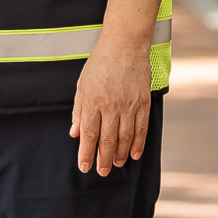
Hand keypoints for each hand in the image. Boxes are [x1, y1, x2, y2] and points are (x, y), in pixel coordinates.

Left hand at [70, 36, 151, 175]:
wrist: (124, 45)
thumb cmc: (99, 64)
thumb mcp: (82, 85)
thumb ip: (79, 111)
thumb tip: (75, 133)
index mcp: (92, 101)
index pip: (89, 134)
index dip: (86, 153)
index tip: (85, 167)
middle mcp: (111, 106)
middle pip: (107, 140)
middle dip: (103, 159)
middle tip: (101, 172)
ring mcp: (129, 105)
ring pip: (125, 138)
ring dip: (120, 154)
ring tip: (116, 165)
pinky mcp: (143, 102)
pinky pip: (141, 128)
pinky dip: (138, 144)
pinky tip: (134, 155)